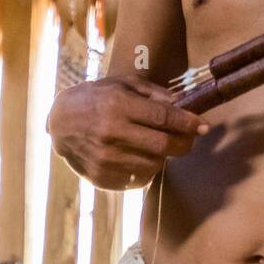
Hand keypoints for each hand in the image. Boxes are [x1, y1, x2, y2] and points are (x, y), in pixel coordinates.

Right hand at [46, 75, 207, 189]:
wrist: (60, 123)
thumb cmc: (95, 98)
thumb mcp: (122, 84)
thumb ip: (154, 93)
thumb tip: (183, 104)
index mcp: (118, 105)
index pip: (163, 117)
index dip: (188, 123)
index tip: (204, 126)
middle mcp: (111, 133)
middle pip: (164, 145)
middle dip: (185, 143)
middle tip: (190, 139)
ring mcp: (106, 159)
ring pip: (154, 164)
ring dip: (163, 155)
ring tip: (155, 144)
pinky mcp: (102, 178)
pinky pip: (139, 179)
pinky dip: (147, 169)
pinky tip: (138, 156)